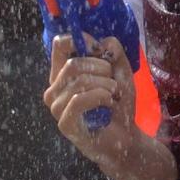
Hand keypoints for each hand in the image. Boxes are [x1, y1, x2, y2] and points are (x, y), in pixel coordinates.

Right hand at [44, 35, 135, 160]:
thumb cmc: (119, 106)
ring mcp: (57, 107)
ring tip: (114, 95)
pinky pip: (79, 100)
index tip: (99, 51)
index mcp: (63, 74)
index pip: (60, 44)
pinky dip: (100, 97)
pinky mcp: (64, 123)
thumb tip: (102, 42)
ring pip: (78, 81)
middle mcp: (55, 89)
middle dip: (101, 69)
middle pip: (72, 63)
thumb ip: (113, 52)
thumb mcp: (121, 72)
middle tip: (113, 82)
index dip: (80, 41)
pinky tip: (109, 103)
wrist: (125, 138)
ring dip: (105, 85)